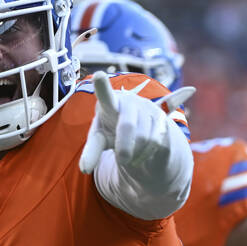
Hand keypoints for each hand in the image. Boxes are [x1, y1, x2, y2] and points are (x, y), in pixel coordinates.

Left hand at [78, 71, 194, 173]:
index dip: (102, 86)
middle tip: (122, 161)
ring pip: (144, 138)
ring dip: (135, 153)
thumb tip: (84, 169)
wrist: (138, 129)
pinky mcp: (162, 119)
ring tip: (130, 156)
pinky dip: (146, 154)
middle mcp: (130, 101)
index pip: (105, 95)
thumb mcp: (100, 139)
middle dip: (124, 148)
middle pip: (127, 127)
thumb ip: (91, 151)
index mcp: (110, 103)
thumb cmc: (112, 130)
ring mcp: (148, 108)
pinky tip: (140, 154)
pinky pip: (156, 141)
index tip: (99, 76)